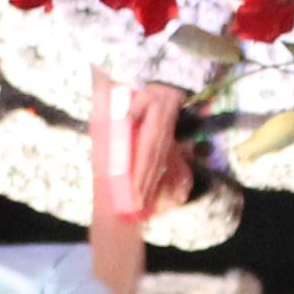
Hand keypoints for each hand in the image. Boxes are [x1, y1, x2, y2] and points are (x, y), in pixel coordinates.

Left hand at [124, 83, 196, 216]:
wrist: (170, 87)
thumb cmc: (149, 92)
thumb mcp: (140, 96)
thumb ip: (132, 109)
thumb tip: (123, 120)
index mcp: (153, 129)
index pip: (146, 156)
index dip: (141, 175)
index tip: (135, 192)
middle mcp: (161, 139)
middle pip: (153, 167)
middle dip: (146, 188)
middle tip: (137, 207)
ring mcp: (165, 142)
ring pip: (159, 167)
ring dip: (152, 186)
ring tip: (144, 204)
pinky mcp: (167, 143)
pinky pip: (163, 163)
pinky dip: (159, 177)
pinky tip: (155, 188)